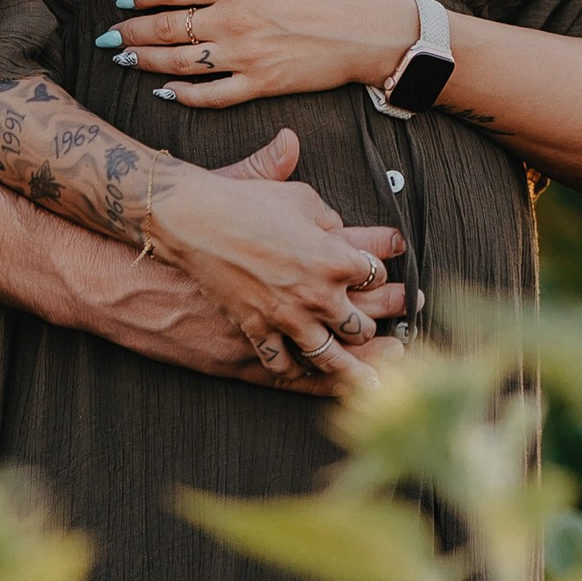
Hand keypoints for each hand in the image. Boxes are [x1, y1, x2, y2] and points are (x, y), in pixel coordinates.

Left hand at [104, 0, 417, 106]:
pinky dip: (185, 96)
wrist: (370, 30)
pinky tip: (165, 93)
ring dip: (147, 61)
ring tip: (125, 61)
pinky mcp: (261, 85)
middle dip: (132, 31)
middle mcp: (233, 20)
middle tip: (110, 37)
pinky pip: (213, 95)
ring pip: (180, 62)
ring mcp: (245, 56)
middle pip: (166, 26)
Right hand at [147, 129, 404, 384]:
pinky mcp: (256, 329)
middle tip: (387, 336)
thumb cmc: (244, 202)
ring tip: (370, 385)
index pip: (376, 276)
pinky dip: (295, 371)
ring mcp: (286, 318)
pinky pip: (282, 362)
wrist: (194, 222)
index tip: (379, 277)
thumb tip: (337, 226)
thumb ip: (327, 215)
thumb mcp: (298, 196)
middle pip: (361, 326)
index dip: (379, 276)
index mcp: (335, 260)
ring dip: (352, 371)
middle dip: (373, 330)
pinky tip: (305, 374)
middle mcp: (318, 296)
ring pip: (330, 356)